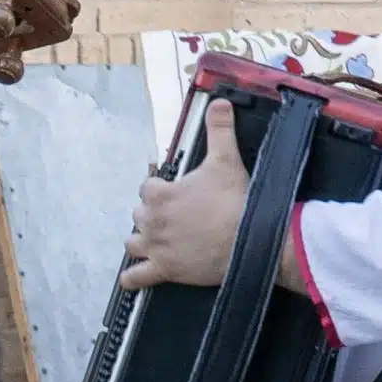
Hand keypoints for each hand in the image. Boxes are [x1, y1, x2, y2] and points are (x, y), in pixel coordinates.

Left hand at [120, 96, 249, 293]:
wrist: (250, 239)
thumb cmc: (235, 201)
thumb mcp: (226, 159)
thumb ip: (220, 129)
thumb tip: (219, 103)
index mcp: (160, 195)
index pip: (146, 187)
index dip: (160, 189)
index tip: (173, 191)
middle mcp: (151, 221)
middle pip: (140, 214)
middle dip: (153, 214)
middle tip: (175, 215)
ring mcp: (155, 247)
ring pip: (133, 242)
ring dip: (141, 240)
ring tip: (155, 239)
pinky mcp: (164, 270)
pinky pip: (137, 277)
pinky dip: (133, 279)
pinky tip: (131, 279)